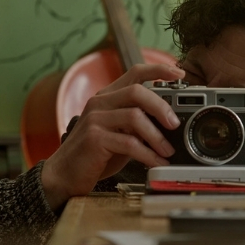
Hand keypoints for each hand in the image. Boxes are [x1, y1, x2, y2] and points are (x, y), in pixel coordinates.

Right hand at [41, 64, 184, 209]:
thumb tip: (172, 124)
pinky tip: (157, 163)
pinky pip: (129, 143)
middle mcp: (100, 102)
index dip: (159, 70)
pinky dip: (148, 155)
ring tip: (168, 151)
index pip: (135, 73)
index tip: (180, 74)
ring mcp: (95, 119)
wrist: (64, 175)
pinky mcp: (94, 139)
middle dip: (162, 107)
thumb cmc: (96, 154)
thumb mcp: (121, 133)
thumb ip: (141, 124)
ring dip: (157, 136)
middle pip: (137, 92)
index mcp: (108, 97)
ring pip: (135, 117)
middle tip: (176, 124)